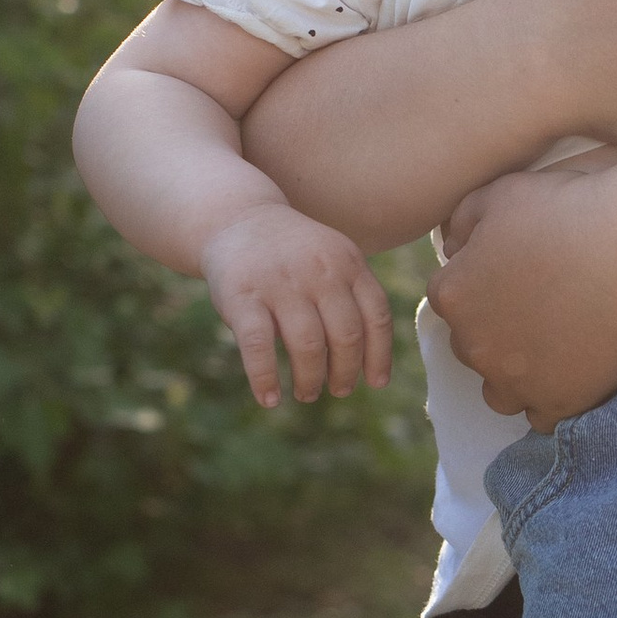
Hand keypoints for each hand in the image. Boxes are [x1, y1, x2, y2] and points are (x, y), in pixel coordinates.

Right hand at [200, 203, 393, 409]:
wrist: (237, 219)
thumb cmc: (294, 254)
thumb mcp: (333, 259)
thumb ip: (354, 297)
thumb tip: (372, 365)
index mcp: (349, 263)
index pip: (377, 317)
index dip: (379, 357)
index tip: (375, 383)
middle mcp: (319, 271)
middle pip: (346, 336)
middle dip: (345, 372)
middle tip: (339, 390)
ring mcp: (280, 282)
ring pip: (307, 345)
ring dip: (310, 379)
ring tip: (308, 393)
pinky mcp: (241, 295)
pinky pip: (258, 346)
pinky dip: (265, 378)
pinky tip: (269, 398)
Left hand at [429, 155, 616, 427]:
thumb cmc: (568, 209)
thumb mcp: (500, 191)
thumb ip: (462, 219)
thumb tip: (453, 249)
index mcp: (453, 294)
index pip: (453, 300)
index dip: (484, 286)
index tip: (517, 276)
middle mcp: (473, 345)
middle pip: (474, 347)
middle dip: (498, 332)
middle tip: (542, 307)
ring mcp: (515, 380)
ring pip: (500, 391)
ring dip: (519, 375)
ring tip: (555, 349)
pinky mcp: (559, 403)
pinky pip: (542, 418)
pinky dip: (554, 399)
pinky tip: (575, 373)